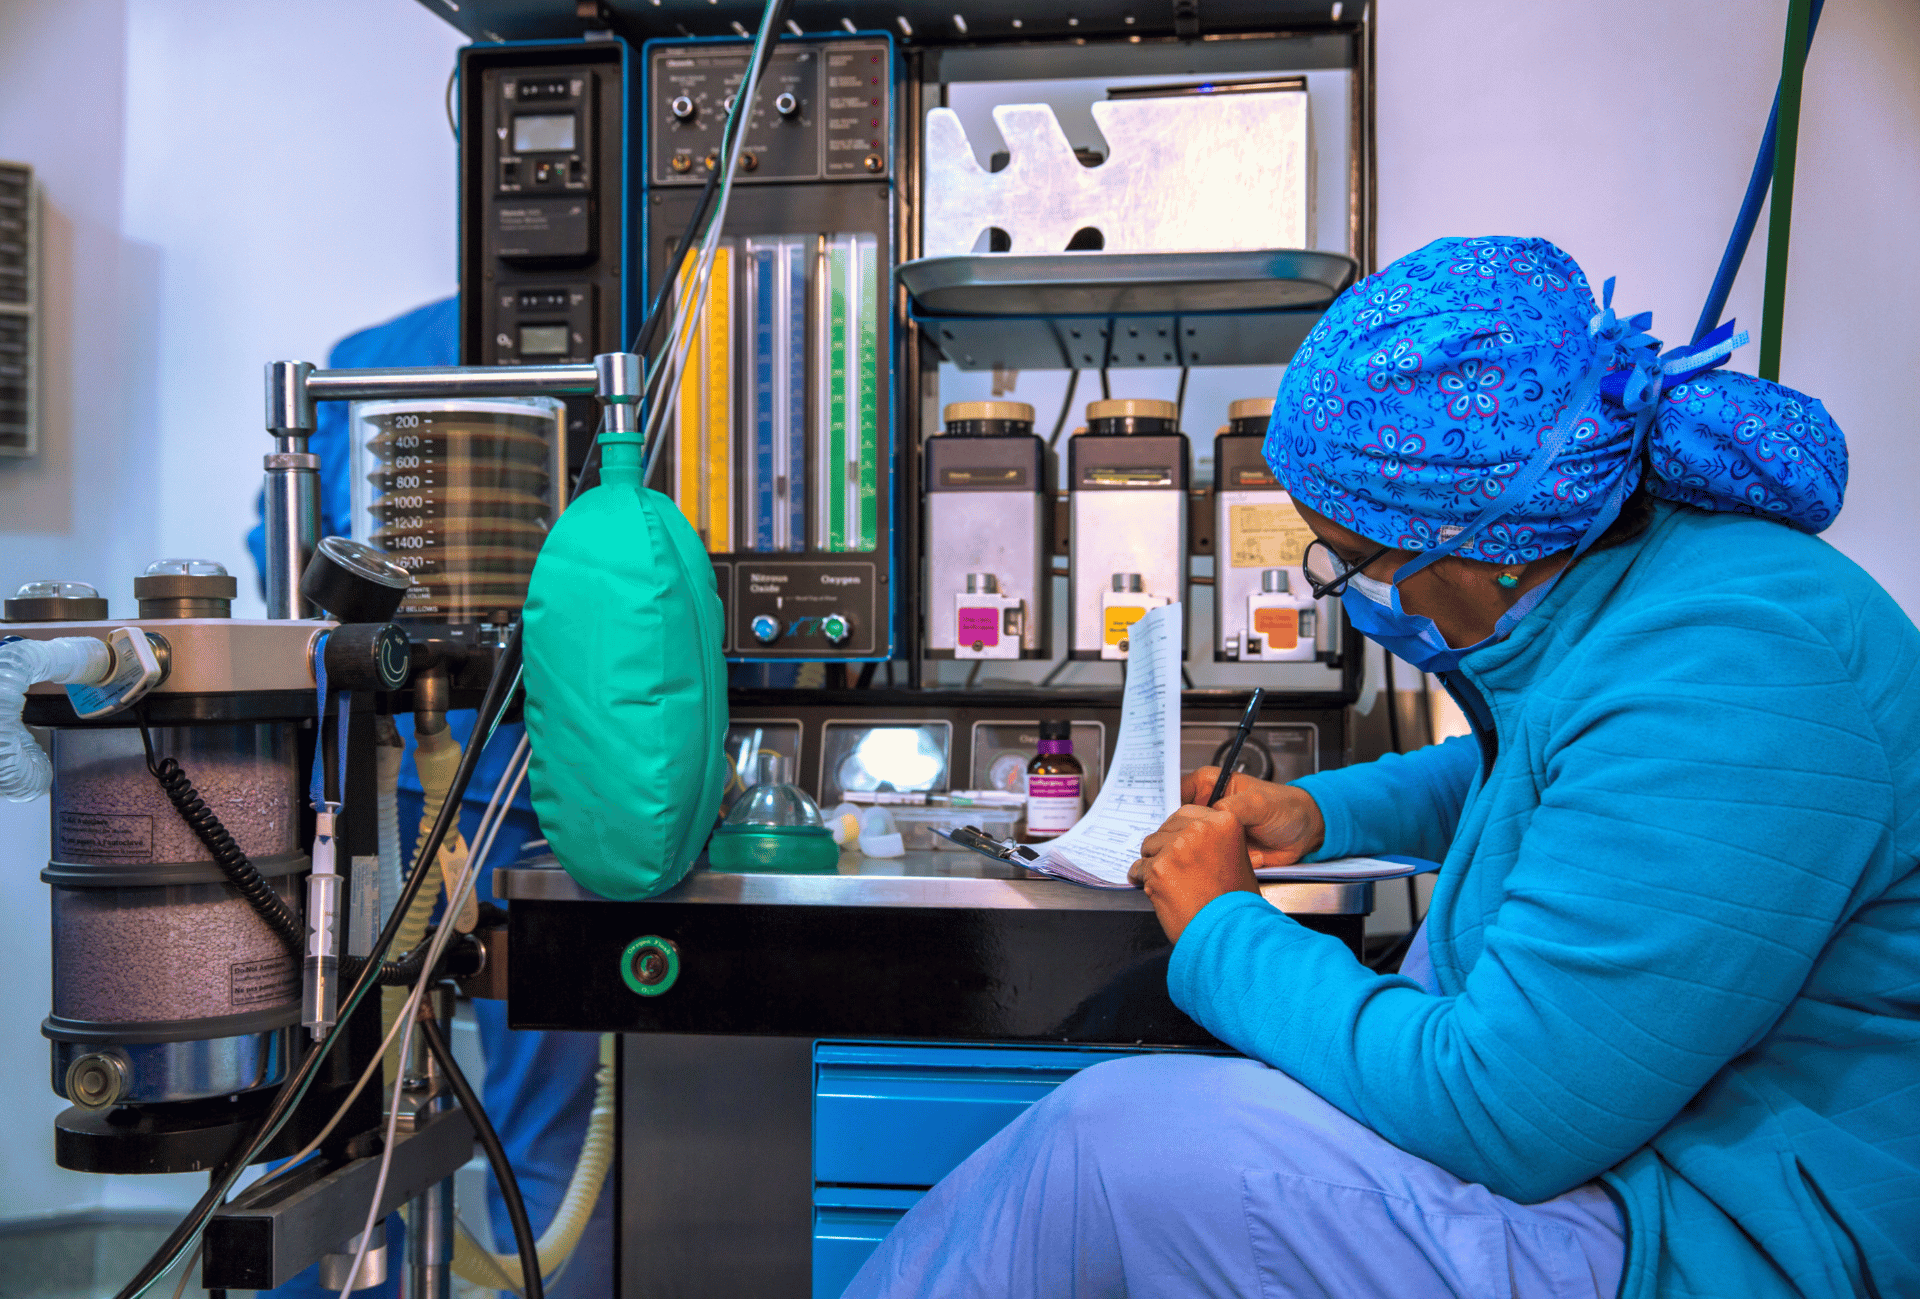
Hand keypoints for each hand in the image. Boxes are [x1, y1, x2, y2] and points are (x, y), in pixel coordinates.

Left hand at [1128, 804, 1259, 942]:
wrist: (1231, 933)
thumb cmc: (1237, 903)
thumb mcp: (1238, 858)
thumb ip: (1212, 841)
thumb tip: (1185, 837)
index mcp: (1223, 821)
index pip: (1186, 813)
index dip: (1178, 830)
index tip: (1175, 840)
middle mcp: (1200, 829)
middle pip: (1165, 829)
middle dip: (1164, 845)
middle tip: (1170, 865)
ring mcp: (1177, 848)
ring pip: (1149, 847)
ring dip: (1153, 862)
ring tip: (1166, 881)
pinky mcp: (1159, 870)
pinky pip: (1139, 869)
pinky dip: (1143, 879)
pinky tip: (1154, 889)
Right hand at [1178, 768, 1325, 869]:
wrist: (1305, 834)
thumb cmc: (1286, 808)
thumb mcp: (1259, 803)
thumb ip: (1232, 808)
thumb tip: (1208, 818)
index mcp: (1209, 784)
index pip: (1174, 794)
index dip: (1167, 811)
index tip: (1166, 828)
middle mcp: (1205, 807)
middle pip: (1174, 823)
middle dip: (1174, 838)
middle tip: (1178, 848)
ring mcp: (1211, 831)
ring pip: (1185, 844)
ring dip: (1186, 854)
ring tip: (1194, 859)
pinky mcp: (1218, 850)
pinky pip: (1201, 859)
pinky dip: (1201, 866)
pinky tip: (1203, 869)